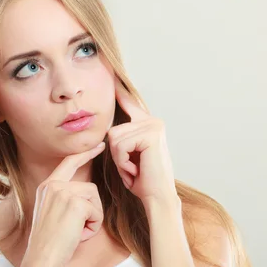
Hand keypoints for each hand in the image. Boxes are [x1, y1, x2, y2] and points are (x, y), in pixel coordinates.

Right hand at [24, 143, 105, 266]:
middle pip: (90, 188)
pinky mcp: (76, 203)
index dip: (86, 154)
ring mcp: (64, 192)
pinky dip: (92, 227)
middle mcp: (54, 185)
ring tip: (75, 231)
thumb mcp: (53, 212)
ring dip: (92, 219)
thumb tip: (87, 193)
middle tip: (77, 229)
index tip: (100, 145)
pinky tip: (78, 234)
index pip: (69, 162)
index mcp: (47, 186)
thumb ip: (65, 198)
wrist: (42, 257)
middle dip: (91, 209)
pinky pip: (97, 212)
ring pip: (95, 199)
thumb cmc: (50, 242)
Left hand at [108, 77, 176, 203]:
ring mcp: (153, 125)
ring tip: (135, 169)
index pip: (129, 102)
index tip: (110, 67)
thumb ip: (121, 139)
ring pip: (114, 138)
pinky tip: (137, 170)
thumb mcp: (127, 156)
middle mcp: (152, 121)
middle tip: (133, 168)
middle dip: (116, 154)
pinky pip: (119, 145)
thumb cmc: (142, 181)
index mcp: (147, 123)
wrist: (158, 199)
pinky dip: (123, 162)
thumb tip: (108, 130)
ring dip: (119, 160)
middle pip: (113, 129)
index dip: (119, 88)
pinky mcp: (151, 134)